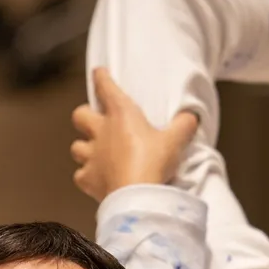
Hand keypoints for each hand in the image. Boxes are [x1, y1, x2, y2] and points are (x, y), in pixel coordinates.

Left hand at [70, 68, 198, 202]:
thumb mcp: (175, 141)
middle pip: (79, 115)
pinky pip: (80, 175)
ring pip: (76, 147)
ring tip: (96, 154)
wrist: (136, 196)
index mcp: (120, 114)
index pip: (105, 87)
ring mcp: (90, 156)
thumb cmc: (154, 162)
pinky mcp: (87, 179)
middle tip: (96, 123)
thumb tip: (191, 117)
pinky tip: (98, 179)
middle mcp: (101, 132)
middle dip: (85, 117)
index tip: (99, 73)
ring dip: (84, 148)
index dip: (101, 78)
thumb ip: (183, 125)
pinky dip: (87, 176)